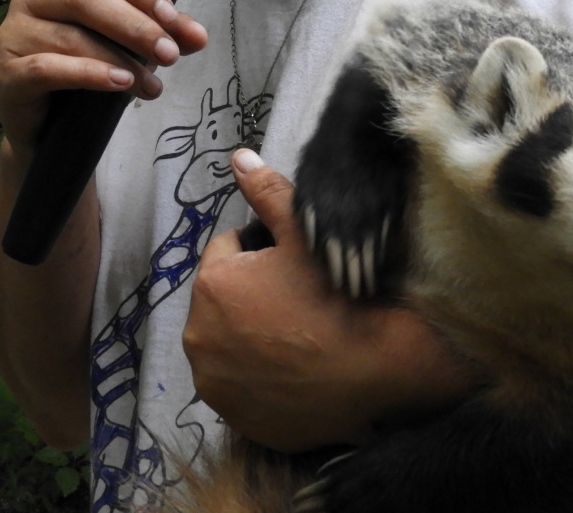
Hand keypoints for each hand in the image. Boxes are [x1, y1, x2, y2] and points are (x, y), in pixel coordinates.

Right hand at [0, 0, 207, 159]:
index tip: (171, 17)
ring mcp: (16, 32)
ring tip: (152, 86)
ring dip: (120, 60)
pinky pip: (48, 68)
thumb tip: (199, 36)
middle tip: (169, 54)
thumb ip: (162, 34)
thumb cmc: (88, 69)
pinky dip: (90, 75)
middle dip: (134, 25)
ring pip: (71, 36)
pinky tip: (120, 85)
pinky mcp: (8, 71)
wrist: (48, 125)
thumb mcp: (128, 45)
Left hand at [183, 149, 477, 452]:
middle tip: (296, 298)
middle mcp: (198, 336)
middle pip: (223, 296)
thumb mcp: (305, 236)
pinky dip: (255, 372)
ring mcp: (214, 381)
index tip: (292, 264)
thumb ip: (268, 192)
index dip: (262, 250)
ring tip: (295, 332)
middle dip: (249, 292)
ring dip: (248, 333)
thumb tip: (238, 158)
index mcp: (213, 284)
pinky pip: (237, 381)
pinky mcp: (232, 415)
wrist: (375, 372)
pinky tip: (291, 366)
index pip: (228, 248)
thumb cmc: (338, 297)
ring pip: (226, 339)